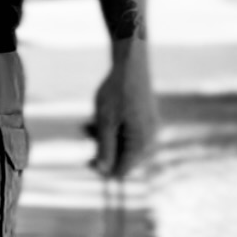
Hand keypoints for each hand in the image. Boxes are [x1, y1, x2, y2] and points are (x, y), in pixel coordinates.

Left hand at [91, 37, 157, 178]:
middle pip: (123, 159)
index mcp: (142, 143)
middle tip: (87, 133)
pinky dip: (113, 130)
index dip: (103, 169)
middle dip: (103, 150)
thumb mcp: (105, 122)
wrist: (131, 64)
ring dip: (105, 138)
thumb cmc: (117, 92)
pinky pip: (128, 135)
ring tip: (89, 123)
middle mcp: (151, 139)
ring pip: (124, 146)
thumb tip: (103, 172)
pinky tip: (100, 117)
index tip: (86, 159)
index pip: (122, 171)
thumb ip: (104, 149)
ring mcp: (150, 130)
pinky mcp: (147, 121)